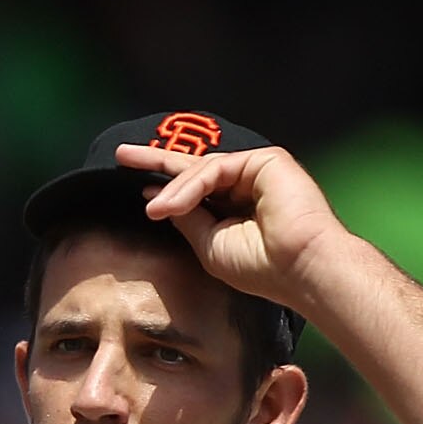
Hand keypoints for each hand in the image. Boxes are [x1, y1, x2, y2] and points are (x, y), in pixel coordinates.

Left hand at [112, 142, 356, 316]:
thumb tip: (157, 201)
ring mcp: (257, 170)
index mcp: (236, 207)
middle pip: (194, 167)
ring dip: (172, 189)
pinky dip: (191, 185)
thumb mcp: (209, 246)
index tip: (137, 192)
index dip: (164, 188)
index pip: (194, 190)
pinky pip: (217, 168)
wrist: (301, 269)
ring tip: (151, 209)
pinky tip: (170, 203)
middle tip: (120, 154)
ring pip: (201, 170)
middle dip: (155, 160)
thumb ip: (187, 220)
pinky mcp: (267, 160)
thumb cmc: (261, 268)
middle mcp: (246, 185)